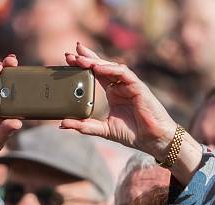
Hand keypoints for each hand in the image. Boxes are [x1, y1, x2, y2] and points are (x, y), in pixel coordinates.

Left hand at [61, 43, 177, 161]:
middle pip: (102, 66)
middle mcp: (120, 86)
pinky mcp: (138, 87)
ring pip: (111, 67)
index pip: (96, 74)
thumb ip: (84, 126)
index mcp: (112, 92)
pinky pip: (124, 73)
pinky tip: (98, 68)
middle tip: (70, 53)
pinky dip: (110, 69)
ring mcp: (129, 85)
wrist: (151, 140)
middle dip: (86, 58)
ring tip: (80, 59)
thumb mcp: (103, 129)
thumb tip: (62, 123)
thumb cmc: (132, 133)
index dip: (83, 65)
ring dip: (96, 61)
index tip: (68, 59)